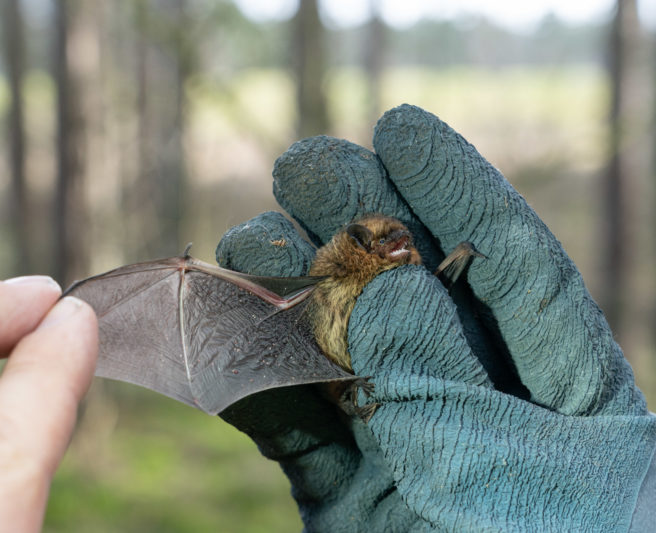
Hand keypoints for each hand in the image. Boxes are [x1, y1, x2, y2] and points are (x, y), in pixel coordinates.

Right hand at [216, 105, 655, 530]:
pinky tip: (221, 333)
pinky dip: (254, 379)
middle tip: (300, 167)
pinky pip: (296, 425)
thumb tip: (389, 282)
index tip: (399, 127)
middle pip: (415, 293)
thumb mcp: (518, 472)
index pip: (510, 265)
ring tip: (247, 244)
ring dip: (291, 293)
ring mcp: (412, 451)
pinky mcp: (349, 500)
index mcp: (568, 396)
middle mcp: (483, 410)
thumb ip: (446, 377)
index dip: (456, 189)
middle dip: (359, 223)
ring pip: (343, 349)